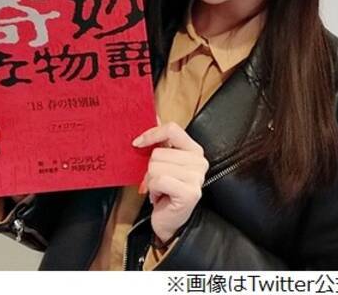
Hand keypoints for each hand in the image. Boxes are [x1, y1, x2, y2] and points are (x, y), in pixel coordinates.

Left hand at [132, 122, 208, 242]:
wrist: (170, 222)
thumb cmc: (165, 190)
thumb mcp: (163, 162)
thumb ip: (161, 140)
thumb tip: (152, 115)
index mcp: (194, 150)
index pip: (172, 129)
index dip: (152, 134)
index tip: (138, 143)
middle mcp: (200, 161)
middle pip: (158, 152)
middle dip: (150, 169)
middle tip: (157, 181)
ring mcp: (197, 177)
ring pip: (156, 167)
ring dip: (151, 181)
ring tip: (159, 189)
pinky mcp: (190, 192)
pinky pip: (158, 180)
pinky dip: (152, 189)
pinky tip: (159, 196)